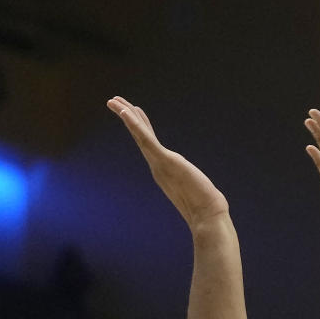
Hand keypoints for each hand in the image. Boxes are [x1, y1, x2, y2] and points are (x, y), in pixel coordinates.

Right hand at [107, 98, 228, 228]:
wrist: (207, 218)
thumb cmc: (206, 209)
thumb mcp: (197, 191)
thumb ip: (193, 186)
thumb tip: (202, 191)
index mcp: (162, 168)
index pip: (148, 142)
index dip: (139, 125)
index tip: (131, 110)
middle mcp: (157, 165)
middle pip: (139, 135)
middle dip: (126, 116)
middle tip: (112, 100)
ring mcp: (159, 163)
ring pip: (139, 134)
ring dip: (126, 116)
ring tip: (112, 101)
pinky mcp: (166, 161)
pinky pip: (147, 140)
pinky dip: (136, 125)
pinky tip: (126, 112)